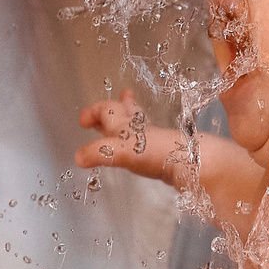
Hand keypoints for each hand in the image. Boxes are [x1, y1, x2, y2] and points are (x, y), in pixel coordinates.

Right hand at [74, 92, 190, 187]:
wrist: (190, 162)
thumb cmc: (154, 151)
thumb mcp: (120, 150)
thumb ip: (98, 153)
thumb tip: (78, 157)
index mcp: (125, 122)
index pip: (106, 109)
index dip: (93, 111)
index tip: (83, 119)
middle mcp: (138, 126)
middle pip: (123, 112)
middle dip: (114, 108)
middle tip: (107, 105)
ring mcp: (152, 138)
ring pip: (136, 124)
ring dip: (127, 118)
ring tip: (126, 110)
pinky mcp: (162, 152)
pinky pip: (144, 141)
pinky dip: (137, 140)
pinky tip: (141, 147)